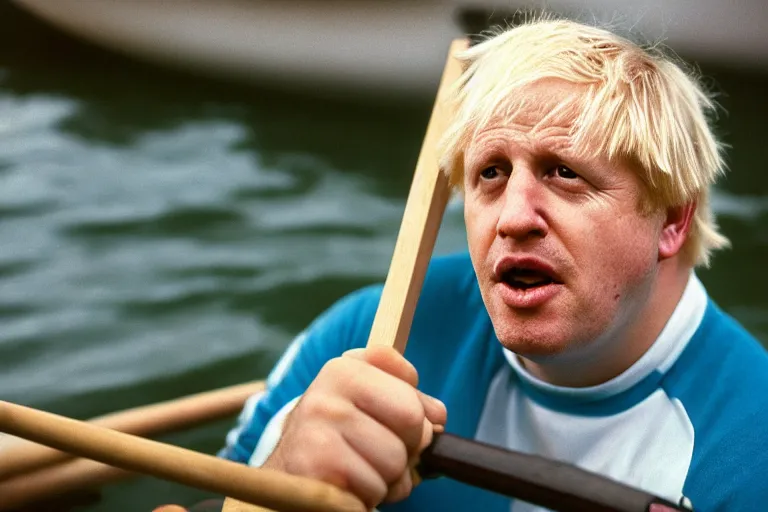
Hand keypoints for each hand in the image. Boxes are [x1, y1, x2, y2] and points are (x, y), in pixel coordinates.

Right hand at [263, 346, 446, 508]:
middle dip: (406, 451)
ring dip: (386, 479)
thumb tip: (437, 416)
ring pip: (395, 464)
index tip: (393, 424)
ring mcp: (317, 429)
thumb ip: (409, 397)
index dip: (415, 421)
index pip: (412, 400)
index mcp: (344, 368)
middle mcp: (326, 393)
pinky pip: (373, 490)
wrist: (287, 469)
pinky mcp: (315, 467)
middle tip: (377, 452)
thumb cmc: (339, 432)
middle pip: (412, 429)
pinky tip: (346, 485)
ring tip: (358, 470)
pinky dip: (367, 497)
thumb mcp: (370, 400)